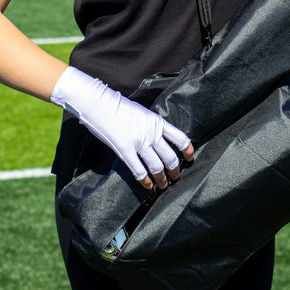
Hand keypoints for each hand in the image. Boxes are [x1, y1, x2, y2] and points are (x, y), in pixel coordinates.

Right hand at [51, 66, 193, 188]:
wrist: (100, 103)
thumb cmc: (118, 106)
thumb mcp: (141, 112)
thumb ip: (150, 125)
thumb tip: (157, 137)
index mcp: (157, 121)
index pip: (179, 137)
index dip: (187, 149)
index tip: (189, 157)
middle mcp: (151, 132)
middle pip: (170, 156)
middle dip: (175, 169)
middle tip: (175, 176)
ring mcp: (139, 142)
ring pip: (157, 166)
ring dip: (162, 178)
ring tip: (163, 184)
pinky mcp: (125, 150)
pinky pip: (139, 170)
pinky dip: (145, 181)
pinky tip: (148, 186)